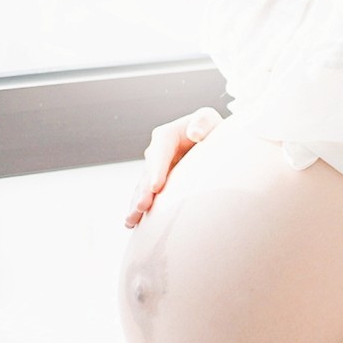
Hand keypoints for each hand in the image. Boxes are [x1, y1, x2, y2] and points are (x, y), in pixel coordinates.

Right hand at [124, 106, 222, 227]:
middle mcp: (156, 153)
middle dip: (144, 192)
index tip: (156, 187)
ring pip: (144, 188)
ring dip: (137, 204)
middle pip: (148, 173)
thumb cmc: (210, 128)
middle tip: (141, 208)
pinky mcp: (158, 182)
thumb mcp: (208, 119)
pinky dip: (140, 208)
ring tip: (132, 221)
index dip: (157, 170)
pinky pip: (147, 195)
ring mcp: (155, 169)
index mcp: (166, 136)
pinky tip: (133, 223)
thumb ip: (202, 122)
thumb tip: (195, 133)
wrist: (211, 140)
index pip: (159, 153)